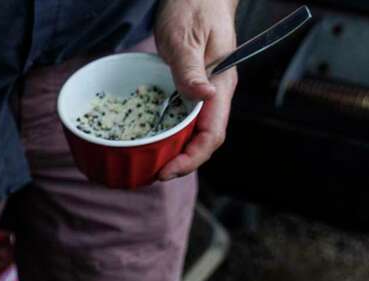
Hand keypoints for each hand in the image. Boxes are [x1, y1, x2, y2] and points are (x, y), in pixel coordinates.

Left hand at [154, 0, 238, 179]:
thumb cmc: (194, 6)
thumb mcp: (186, 36)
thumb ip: (191, 68)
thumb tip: (204, 96)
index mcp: (221, 84)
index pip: (212, 134)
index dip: (191, 158)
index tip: (166, 171)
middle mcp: (214, 94)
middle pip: (202, 140)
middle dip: (180, 162)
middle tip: (150, 174)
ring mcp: (202, 92)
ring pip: (192, 132)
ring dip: (173, 151)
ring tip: (147, 165)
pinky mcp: (189, 88)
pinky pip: (181, 117)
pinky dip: (166, 133)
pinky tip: (148, 141)